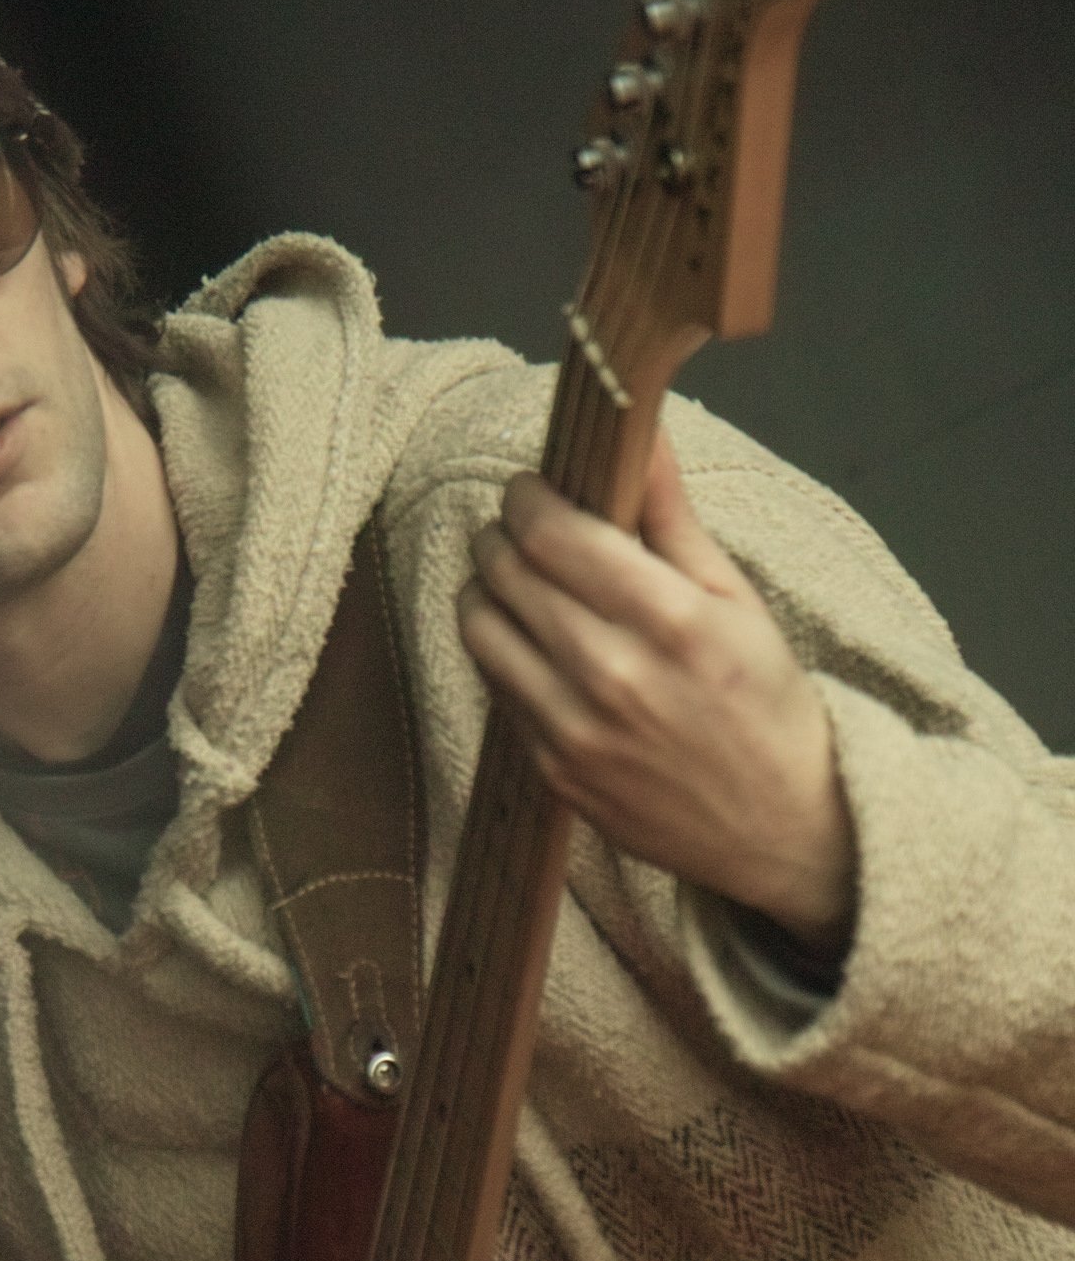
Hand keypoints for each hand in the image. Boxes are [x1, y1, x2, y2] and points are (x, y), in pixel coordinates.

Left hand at [456, 434, 855, 953]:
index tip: (530, 490)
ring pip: (481, 628)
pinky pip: (496, 687)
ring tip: (514, 580)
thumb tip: (644, 434)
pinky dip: (502, 651)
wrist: (779, 825)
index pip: (552, 535)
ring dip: (485, 590)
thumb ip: (674, 519)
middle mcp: (614, 674)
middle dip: (502, 535)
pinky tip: (532, 642)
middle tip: (519, 528)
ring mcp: (576, 729)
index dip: (526, 499)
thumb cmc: (766, 703)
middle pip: (508, 573)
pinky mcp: (554, 770)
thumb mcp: (738, 601)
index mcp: (670, 620)